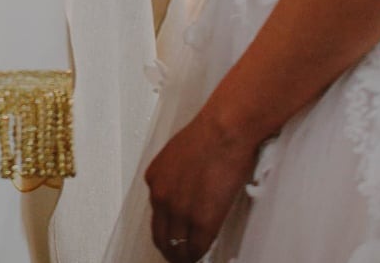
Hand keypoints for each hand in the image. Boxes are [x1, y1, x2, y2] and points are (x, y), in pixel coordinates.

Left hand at [145, 106, 258, 259]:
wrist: (225, 129)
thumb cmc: (210, 133)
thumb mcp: (179, 155)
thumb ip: (176, 178)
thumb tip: (184, 193)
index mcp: (154, 178)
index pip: (155, 214)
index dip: (166, 228)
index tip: (172, 234)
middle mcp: (162, 196)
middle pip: (160, 235)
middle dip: (169, 249)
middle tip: (177, 255)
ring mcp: (180, 210)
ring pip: (176, 247)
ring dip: (183, 256)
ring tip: (189, 258)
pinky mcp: (201, 220)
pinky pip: (196, 248)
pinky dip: (198, 255)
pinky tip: (201, 254)